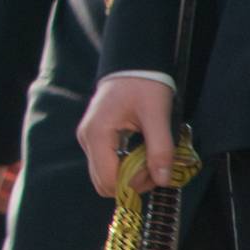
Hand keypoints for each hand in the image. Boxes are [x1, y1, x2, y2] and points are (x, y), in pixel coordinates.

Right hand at [77, 76, 175, 197]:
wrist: (133, 65)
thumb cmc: (144, 85)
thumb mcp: (157, 115)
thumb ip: (160, 149)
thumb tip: (163, 180)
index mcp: (97, 134)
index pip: (108, 180)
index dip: (134, 185)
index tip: (156, 173)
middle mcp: (87, 139)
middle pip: (103, 183)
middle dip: (132, 183)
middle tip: (155, 169)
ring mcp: (89, 139)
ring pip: (104, 176)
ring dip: (129, 177)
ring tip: (150, 161)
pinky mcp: (95, 138)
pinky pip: (106, 164)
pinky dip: (124, 167)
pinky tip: (141, 155)